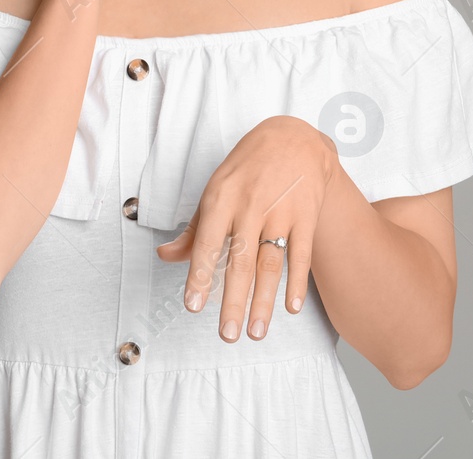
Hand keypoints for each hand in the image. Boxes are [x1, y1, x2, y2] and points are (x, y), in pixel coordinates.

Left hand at [155, 116, 337, 342]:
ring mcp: (280, 211)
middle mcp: (250, 206)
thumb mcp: (215, 189)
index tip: (194, 306)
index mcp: (221, 198)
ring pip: (270, 263)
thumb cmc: (247, 168)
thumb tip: (166, 256)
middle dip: (233, 302)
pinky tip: (290, 307)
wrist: (293, 137)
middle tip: (227, 335)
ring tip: (256, 332)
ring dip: (264, 301)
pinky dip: (297, 282)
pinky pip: (301, 254)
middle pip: (240, 261)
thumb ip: (194, 229)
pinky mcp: (306, 215)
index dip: (200, 276)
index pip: (207, 243)